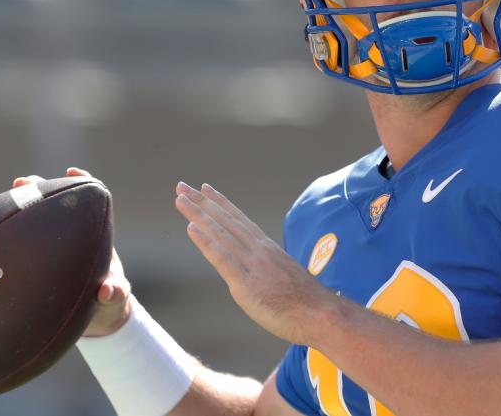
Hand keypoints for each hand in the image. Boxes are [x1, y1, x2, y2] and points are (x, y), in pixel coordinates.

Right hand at [0, 167, 131, 336]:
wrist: (93, 323)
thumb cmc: (108, 305)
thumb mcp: (115, 301)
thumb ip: (116, 294)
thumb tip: (107, 290)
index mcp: (90, 236)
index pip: (87, 201)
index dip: (81, 182)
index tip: (72, 172)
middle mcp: (66, 236)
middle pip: (50, 203)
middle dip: (34, 188)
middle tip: (20, 183)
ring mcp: (44, 248)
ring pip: (24, 221)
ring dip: (7, 209)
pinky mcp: (27, 264)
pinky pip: (8, 248)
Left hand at [174, 182, 334, 344]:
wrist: (320, 314)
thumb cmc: (306, 303)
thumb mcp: (284, 277)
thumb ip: (266, 269)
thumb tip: (256, 273)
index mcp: (266, 248)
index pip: (238, 219)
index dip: (220, 202)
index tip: (204, 189)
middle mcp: (258, 249)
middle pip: (224, 220)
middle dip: (201, 202)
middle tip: (182, 186)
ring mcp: (251, 264)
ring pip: (220, 233)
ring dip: (197, 214)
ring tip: (180, 199)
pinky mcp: (245, 282)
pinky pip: (222, 257)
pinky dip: (206, 241)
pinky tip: (191, 228)